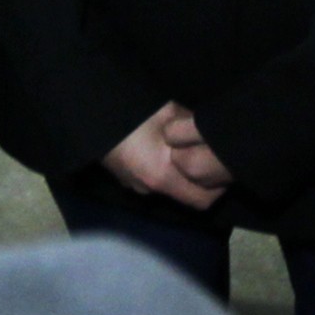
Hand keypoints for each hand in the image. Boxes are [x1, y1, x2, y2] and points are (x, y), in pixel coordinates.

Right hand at [104, 102, 226, 210]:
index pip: (202, 201)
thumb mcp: (171, 113)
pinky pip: (151, 179)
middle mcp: (149, 189)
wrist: (90, 113)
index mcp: (162, 176)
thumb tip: (212, 133)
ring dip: (178, 173)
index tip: (224, 170)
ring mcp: (134, 185)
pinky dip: (162, 169)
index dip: (219, 189)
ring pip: (168, 186)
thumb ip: (195, 128)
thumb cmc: (132, 113)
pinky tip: (161, 150)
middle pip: (185, 194)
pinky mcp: (125, 178)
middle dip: (200, 180)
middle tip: (209, 158)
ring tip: (184, 150)